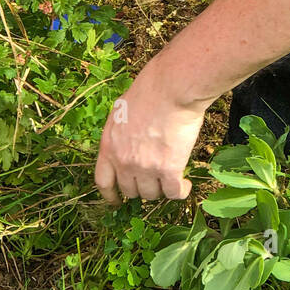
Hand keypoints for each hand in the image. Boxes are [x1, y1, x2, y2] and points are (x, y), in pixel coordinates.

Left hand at [95, 61, 206, 202]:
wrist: (172, 88)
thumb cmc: (150, 91)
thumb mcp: (123, 111)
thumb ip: (121, 132)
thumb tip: (129, 139)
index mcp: (109, 145)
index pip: (103, 181)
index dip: (111, 195)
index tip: (117, 201)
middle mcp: (124, 161)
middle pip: (130, 191)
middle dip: (142, 188)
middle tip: (155, 180)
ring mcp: (145, 167)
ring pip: (152, 194)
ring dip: (162, 189)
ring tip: (172, 178)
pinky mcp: (168, 169)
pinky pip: (174, 193)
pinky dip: (181, 191)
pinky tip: (186, 184)